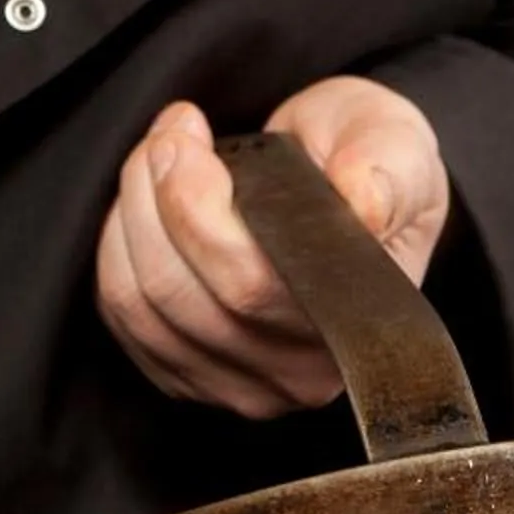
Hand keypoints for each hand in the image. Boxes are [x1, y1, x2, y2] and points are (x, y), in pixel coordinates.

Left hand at [95, 77, 450, 418]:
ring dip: (130, 212)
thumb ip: (385, 169)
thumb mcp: (395, 144)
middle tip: (176, 127)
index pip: (249, 285)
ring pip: (140, 305)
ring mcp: (241, 386)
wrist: (349, 181)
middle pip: (179, 295)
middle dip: (156, 190)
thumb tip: (365, 204)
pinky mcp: (190, 376)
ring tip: (161, 152)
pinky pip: (123, 314)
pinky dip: (118, 245)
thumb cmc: (371, 162)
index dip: (196, 206)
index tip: (192, 132)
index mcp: (356, 323)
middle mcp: (300, 375)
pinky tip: (149, 204)